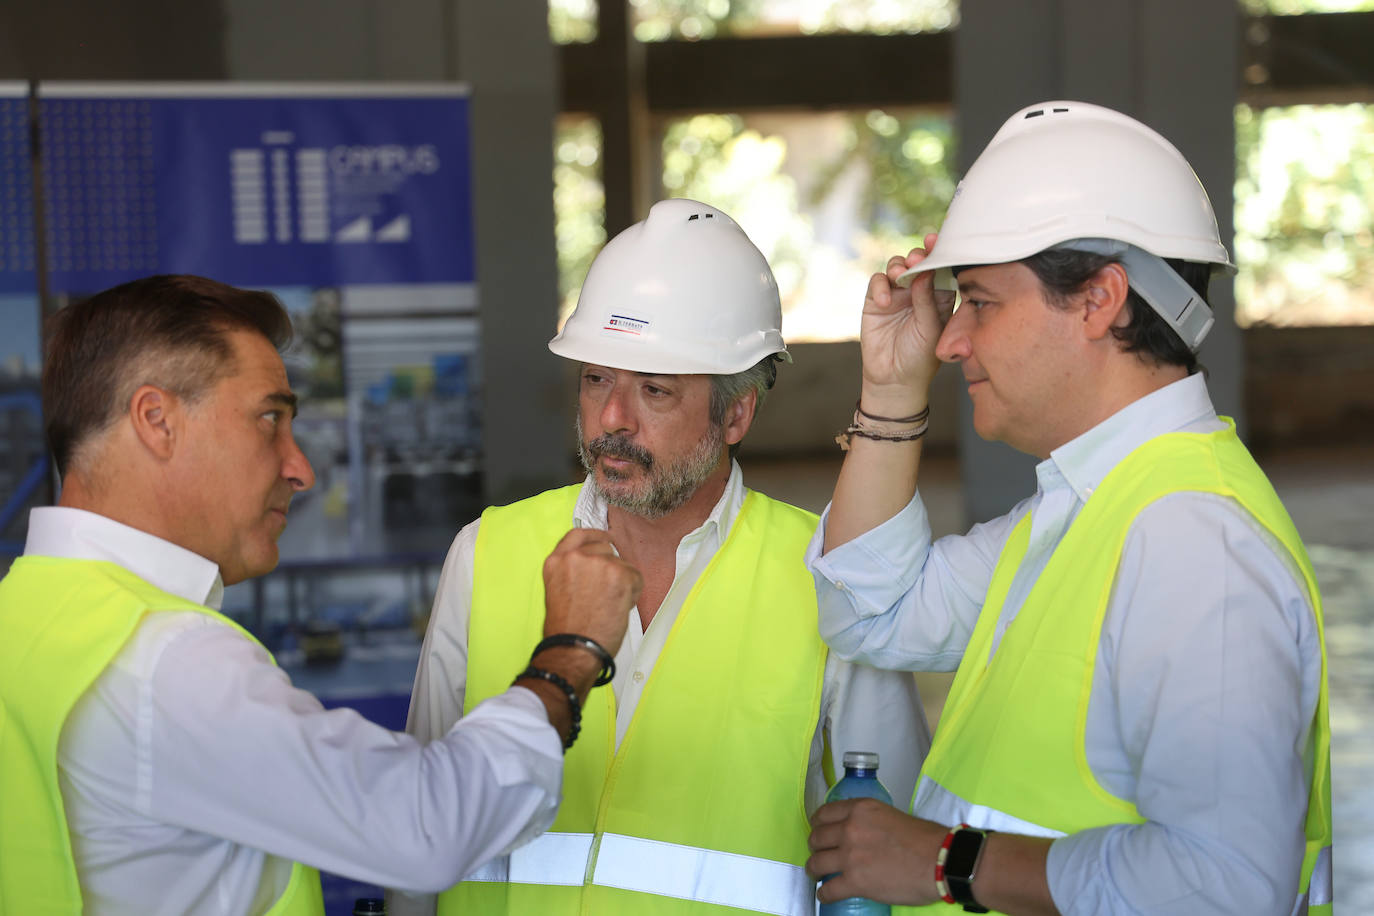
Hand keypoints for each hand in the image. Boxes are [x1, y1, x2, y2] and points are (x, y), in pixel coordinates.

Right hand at [542, 528, 640, 658]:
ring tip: (608, 606)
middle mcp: (575, 557)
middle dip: (610, 567)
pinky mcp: (619, 574)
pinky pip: (636, 577)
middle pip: (604, 547)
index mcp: (556, 561)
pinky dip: (633, 593)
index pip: (577, 535)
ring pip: (622, 564)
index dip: (594, 536)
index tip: (604, 538)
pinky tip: (617, 609)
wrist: (574, 648)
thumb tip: (593, 569)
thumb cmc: (567, 630)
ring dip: (621, 582)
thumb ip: (573, 573)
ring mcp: (598, 563)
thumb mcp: (558, 591)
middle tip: (607, 591)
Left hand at [807, 799, 945, 905]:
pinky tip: (826, 894)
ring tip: (818, 875)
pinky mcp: (855, 881)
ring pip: (816, 863)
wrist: (940, 861)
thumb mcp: (891, 815)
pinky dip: (824, 894)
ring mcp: (850, 856)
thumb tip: (862, 832)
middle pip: (817, 838)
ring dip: (815, 870)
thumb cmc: (925, 839)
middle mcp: (850, 829)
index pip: (824, 813)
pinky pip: (828, 890)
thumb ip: (870, 821)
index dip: (818, 825)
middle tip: (821, 854)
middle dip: (816, 847)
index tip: (819, 831)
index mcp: (860, 809)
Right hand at [858, 234, 957, 414]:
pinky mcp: (875, 300)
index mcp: (940, 296)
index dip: (939, 253)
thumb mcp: (931, 329)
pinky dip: (881, 286)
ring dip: (899, 266)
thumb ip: (928, 300)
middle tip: (917, 258)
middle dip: (918, 255)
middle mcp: (919, 291)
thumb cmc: (920, 358)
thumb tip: (924, 272)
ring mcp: (897, 294)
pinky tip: (884, 301)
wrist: (894, 380)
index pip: (941, 268)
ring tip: (900, 274)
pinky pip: (877, 282)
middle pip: (918, 262)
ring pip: (897, 267)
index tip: (936, 241)